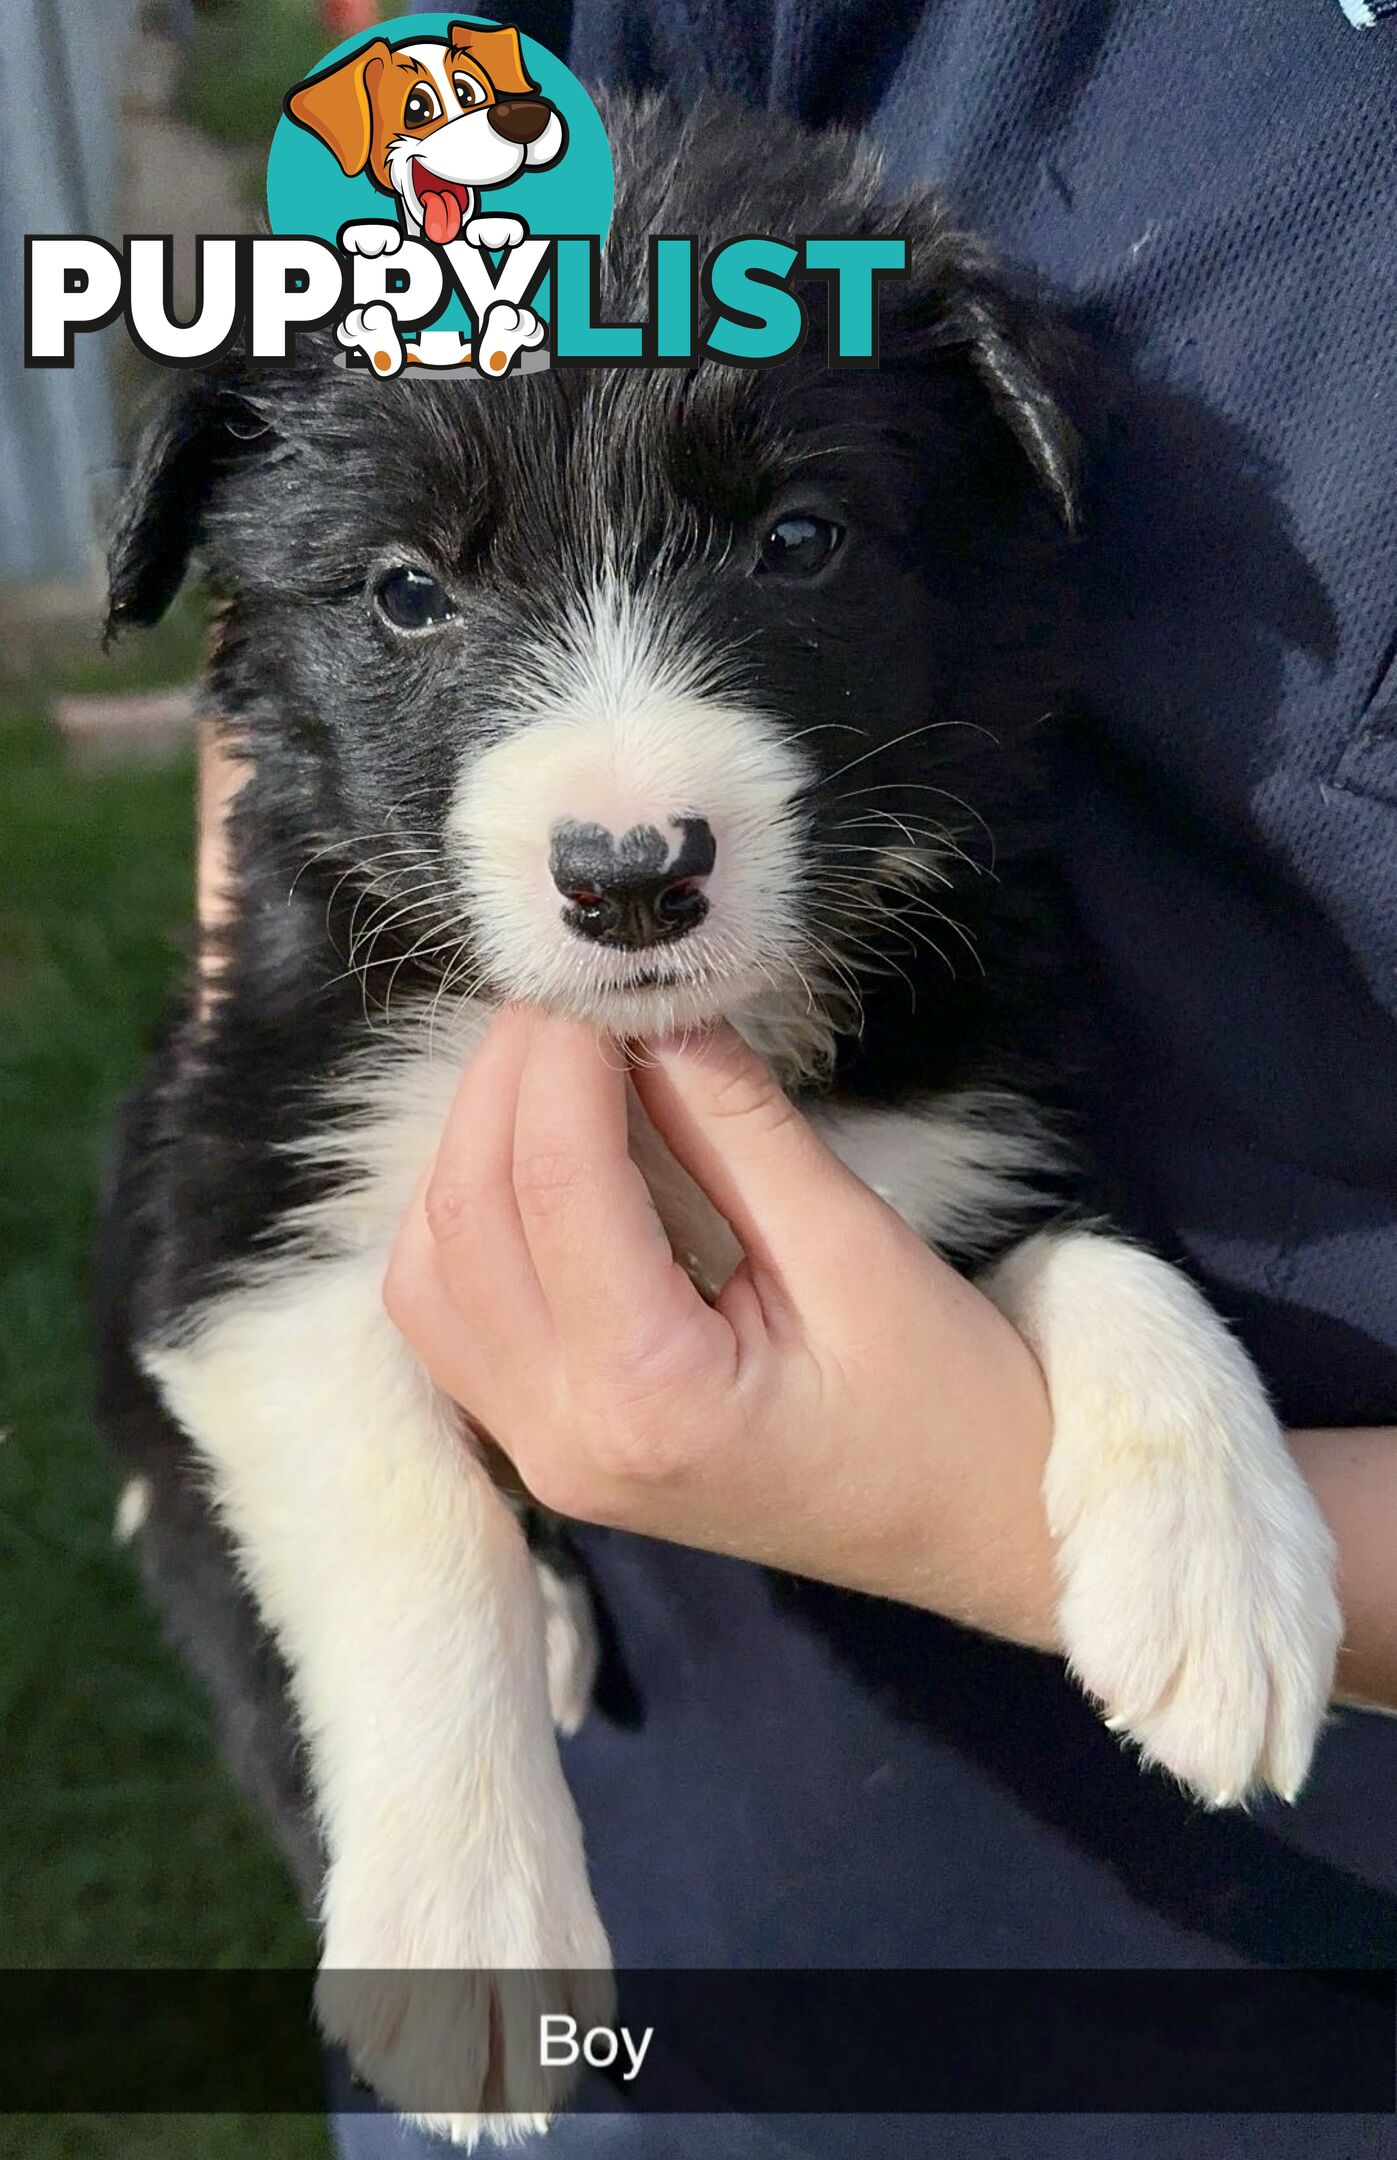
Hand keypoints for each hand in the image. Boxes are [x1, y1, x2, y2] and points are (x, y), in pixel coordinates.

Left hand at [384, 1008, 1062, 1647]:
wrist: (977, 1531)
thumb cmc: (950, 1405)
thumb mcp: (857, 1249)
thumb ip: (738, 1125)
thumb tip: (654, 1010)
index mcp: (652, 1401)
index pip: (557, 1185)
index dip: (562, 1056)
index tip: (594, 973)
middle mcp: (562, 1440)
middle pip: (467, 1219)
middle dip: (503, 1083)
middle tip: (568, 994)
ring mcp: (539, 1455)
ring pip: (428, 1269)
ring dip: (467, 1146)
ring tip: (548, 1062)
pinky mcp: (542, 1446)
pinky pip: (450, 1317)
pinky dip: (466, 1216)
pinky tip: (528, 1155)